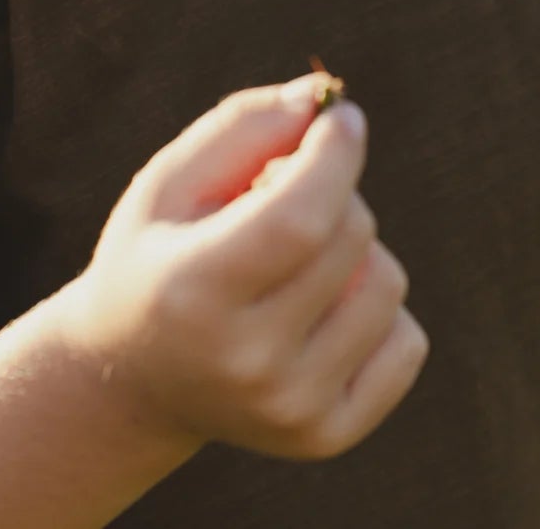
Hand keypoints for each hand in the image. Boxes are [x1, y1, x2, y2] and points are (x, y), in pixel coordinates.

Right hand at [58, 76, 429, 461]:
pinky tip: (318, 310)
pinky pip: (407, 340)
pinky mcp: (327, 436)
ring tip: (294, 261)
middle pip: (351, 234)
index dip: (334, 155)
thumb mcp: (171, 180)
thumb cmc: (158, 255)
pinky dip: (375, 308)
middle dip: (331, 189)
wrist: (133, 378)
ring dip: (355, 249)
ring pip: (387, 282)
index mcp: (193, 294)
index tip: (341, 117)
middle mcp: (246, 363)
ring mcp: (291, 409)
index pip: (299, 219)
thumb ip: (243, 128)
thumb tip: (321, 104)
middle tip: (280, 198)